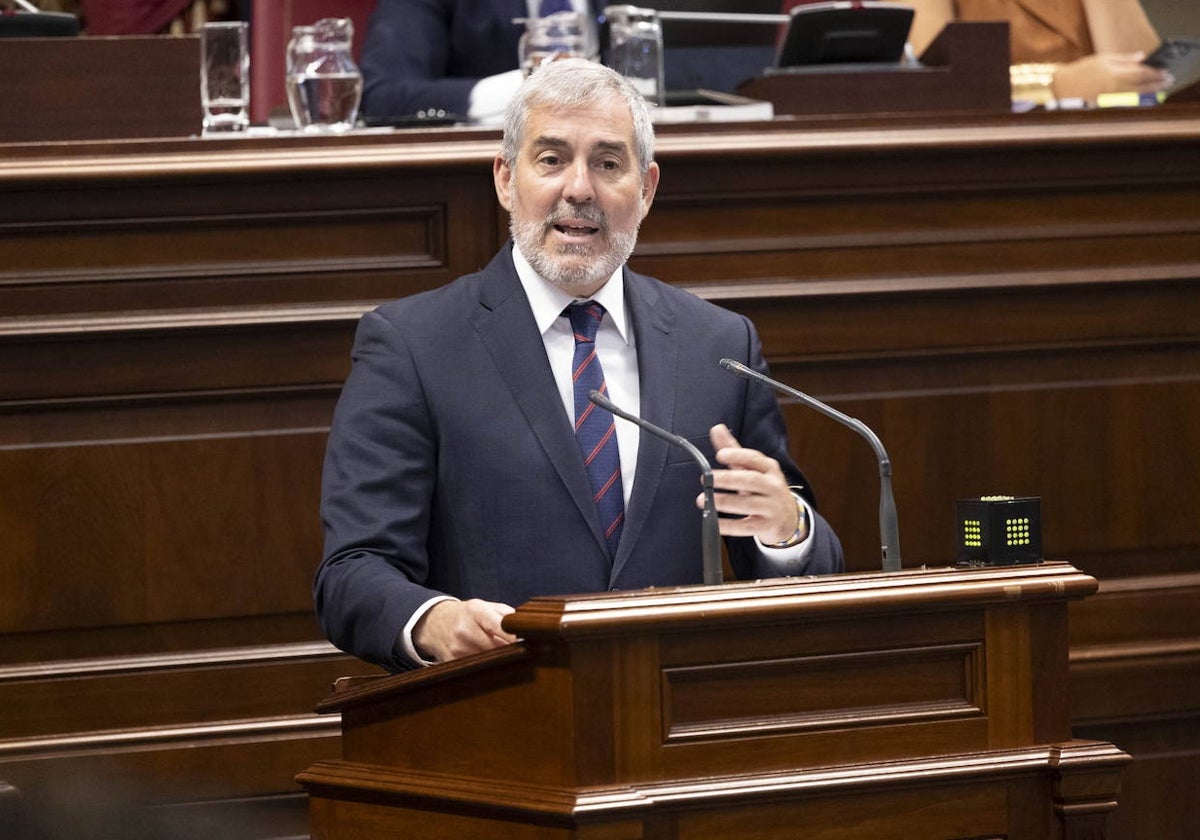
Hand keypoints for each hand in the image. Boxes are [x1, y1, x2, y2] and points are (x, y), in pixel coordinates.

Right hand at [412, 598, 518, 663]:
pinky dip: (486, 668)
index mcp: (475, 611)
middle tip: (521, 652)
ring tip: (503, 655)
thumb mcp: (485, 606)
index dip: (514, 636)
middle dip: (509, 651)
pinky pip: (476, 669)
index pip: (498, 625)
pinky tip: (487, 662)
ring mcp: (457, 648)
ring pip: (488, 661)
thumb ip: (507, 615)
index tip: (527, 643)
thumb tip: (528, 628)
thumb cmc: (467, 615)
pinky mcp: (452, 662)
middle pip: (496, 648)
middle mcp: (464, 630)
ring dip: (499, 661)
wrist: (435, 623)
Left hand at [696, 424, 804, 545]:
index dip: (738, 456)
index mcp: (769, 469)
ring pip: (748, 503)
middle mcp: (773, 486)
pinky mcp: (767, 526)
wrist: (788, 518)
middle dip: (728, 479)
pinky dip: (729, 526)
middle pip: (751, 481)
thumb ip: (734, 450)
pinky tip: (714, 523)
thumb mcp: (753, 468)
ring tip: (703, 500)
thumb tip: (716, 428)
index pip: (755, 459)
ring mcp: (772, 507)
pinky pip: (746, 527)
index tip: (720, 455)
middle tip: (706, 479)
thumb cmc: (765, 489)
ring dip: (724, 502)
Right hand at [1052, 52, 1171, 102]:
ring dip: (1149, 93)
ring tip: (1159, 90)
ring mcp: (1110, 98)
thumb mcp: (1102, 59)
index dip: (1155, 72)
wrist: (1062, 87)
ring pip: (1136, 96)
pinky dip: (1136, 99)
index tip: (1164, 71)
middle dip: (1156, 84)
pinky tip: (1142, 97)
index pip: (1142, 73)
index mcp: (1114, 74)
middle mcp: (1114, 88)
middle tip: (1167, 81)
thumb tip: (1141, 57)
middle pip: (1142, 86)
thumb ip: (1124, 59)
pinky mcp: (1106, 106)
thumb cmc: (1081, 71)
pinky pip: (1126, 103)